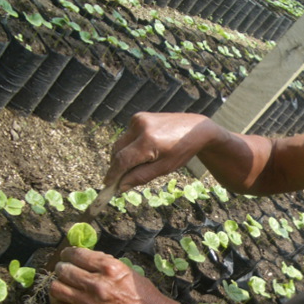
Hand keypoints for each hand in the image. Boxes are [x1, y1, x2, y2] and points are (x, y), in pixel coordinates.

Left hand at [49, 247, 181, 303]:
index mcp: (109, 268)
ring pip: (56, 288)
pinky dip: (58, 299)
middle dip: (62, 266)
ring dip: (58, 282)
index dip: (68, 253)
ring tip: (63, 283)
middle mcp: (97, 285)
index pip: (77, 255)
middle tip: (64, 268)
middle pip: (63, 270)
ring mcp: (89, 303)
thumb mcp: (125, 268)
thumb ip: (102, 262)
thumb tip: (80, 256)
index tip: (67, 254)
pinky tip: (64, 296)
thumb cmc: (139, 290)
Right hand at [104, 112, 218, 191]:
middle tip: (119, 181)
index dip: (113, 174)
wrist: (195, 129)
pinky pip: (127, 136)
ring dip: (122, 157)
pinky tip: (143, 151)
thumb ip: (141, 177)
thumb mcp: (164, 168)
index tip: (108, 185)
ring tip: (135, 167)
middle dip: (116, 167)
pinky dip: (129, 147)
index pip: (122, 160)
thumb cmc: (182, 150)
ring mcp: (138, 119)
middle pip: (117, 151)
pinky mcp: (138, 116)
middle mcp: (140, 126)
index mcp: (148, 141)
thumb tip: (121, 186)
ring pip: (120, 143)